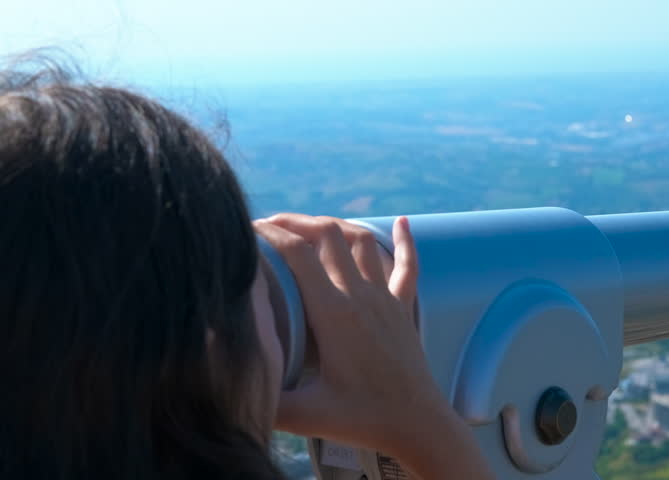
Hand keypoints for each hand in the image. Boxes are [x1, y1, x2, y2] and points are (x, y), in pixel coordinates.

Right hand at [254, 213, 493, 479]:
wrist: (418, 425)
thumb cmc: (363, 420)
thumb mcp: (306, 415)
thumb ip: (265, 400)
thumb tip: (222, 381)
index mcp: (333, 313)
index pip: (297, 254)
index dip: (270, 234)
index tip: (247, 228)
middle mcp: (360, 296)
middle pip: (327, 235)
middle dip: (296, 221)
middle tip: (270, 224)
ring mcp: (385, 299)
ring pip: (362, 241)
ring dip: (335, 226)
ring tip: (310, 225)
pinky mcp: (404, 308)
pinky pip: (408, 265)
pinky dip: (403, 240)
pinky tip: (402, 222)